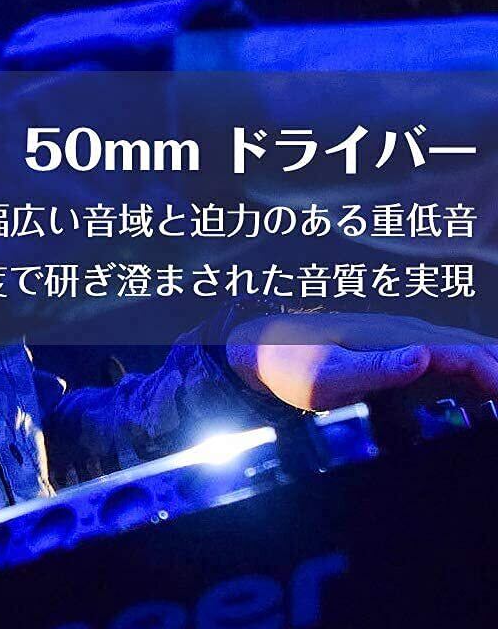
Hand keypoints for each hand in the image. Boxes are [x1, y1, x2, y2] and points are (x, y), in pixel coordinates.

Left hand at [226, 312, 497, 411]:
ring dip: (491, 371)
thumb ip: (377, 367)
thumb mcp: (329, 375)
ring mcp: (404, 345)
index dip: (497, 375)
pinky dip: (474, 376)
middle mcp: (409, 336)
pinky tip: (481, 398)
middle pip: (476, 349)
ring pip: (465, 352)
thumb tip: (424, 356)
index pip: (467, 354)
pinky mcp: (395, 357)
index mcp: (399, 339)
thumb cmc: (291, 364)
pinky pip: (447, 363)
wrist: (259, 349)